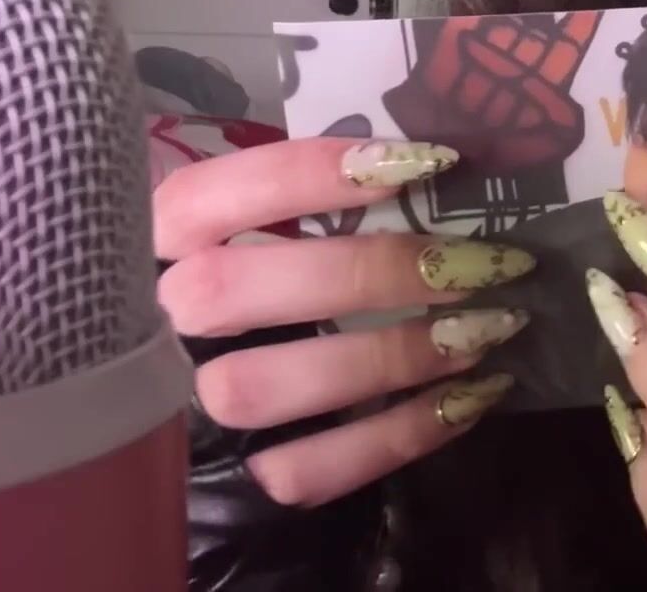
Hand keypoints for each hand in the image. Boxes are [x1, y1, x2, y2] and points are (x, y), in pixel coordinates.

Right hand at [155, 138, 535, 506]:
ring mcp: (190, 411)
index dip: (303, 173)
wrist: (204, 438)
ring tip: (488, 329)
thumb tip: (432, 166)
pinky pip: (310, 468)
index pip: (203, 196)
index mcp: (158, 246)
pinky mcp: (237, 483)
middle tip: (476, 262)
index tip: (421, 163)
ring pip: (267, 385)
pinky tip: (472, 397)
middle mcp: (157, 326)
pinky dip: (400, 433)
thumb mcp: (271, 231)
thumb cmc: (269, 291)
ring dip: (391, 355)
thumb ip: (316, 205)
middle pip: (231, 289)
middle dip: (369, 271)